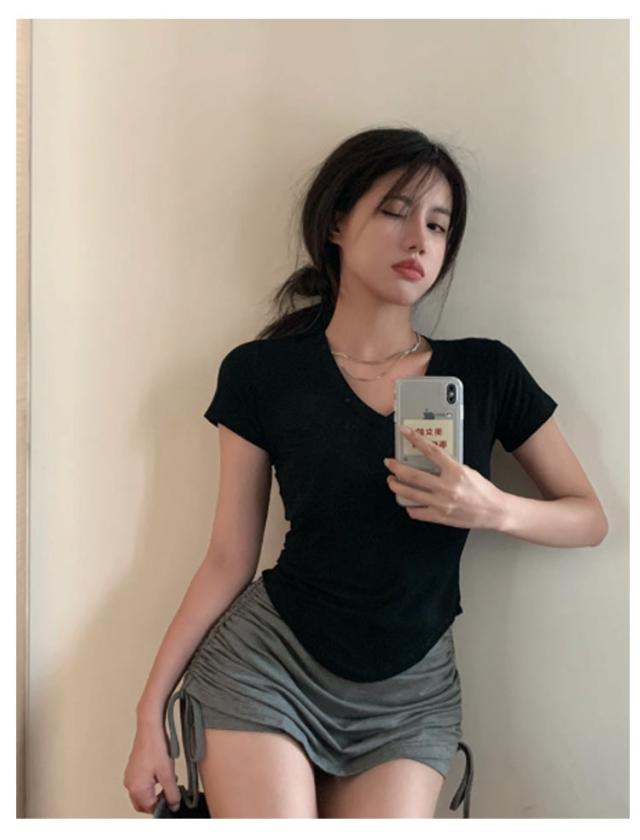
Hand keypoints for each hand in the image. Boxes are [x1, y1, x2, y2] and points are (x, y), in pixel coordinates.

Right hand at [123, 723, 181, 814]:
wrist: (150, 728)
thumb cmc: (156, 747)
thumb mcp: (168, 773)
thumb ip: (171, 793)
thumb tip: (173, 805)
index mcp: (137, 788)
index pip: (150, 808)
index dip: (163, 806)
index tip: (174, 801)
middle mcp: (130, 784)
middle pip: (143, 804)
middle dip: (157, 802)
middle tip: (171, 794)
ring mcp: (130, 776)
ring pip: (142, 794)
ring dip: (154, 793)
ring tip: (168, 781)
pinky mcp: (132, 769)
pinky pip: (140, 783)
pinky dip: (150, 784)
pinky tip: (161, 774)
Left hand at [384, 426, 505, 529]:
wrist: (494, 511)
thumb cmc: (482, 490)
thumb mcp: (467, 471)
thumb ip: (448, 466)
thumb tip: (429, 460)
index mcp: (456, 471)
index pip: (432, 451)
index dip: (416, 440)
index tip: (405, 432)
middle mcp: (447, 487)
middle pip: (414, 475)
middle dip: (397, 468)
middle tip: (389, 463)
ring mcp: (442, 503)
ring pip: (411, 494)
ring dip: (397, 487)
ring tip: (392, 481)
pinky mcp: (440, 517)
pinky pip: (417, 512)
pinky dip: (410, 507)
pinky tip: (408, 502)